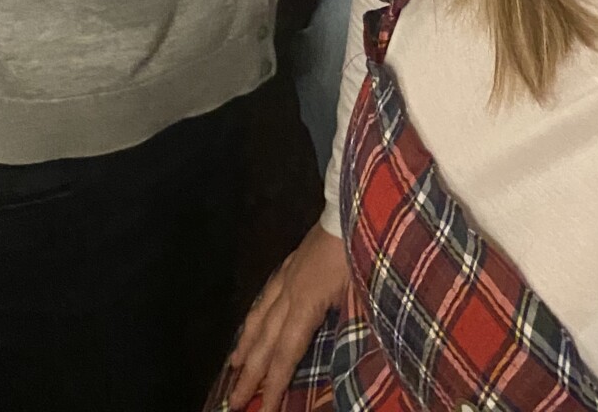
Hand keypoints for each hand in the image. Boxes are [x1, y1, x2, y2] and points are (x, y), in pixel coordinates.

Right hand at [228, 226, 347, 410]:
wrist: (355, 205)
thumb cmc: (363, 250)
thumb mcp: (364, 293)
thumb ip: (353, 327)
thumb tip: (348, 362)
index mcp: (307, 303)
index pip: (286, 353)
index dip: (274, 384)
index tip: (264, 411)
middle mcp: (290, 291)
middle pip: (266, 340)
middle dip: (250, 375)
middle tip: (233, 403)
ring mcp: (289, 275)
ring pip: (260, 316)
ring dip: (246, 346)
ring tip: (232, 369)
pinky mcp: (293, 262)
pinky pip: (266, 295)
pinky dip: (254, 315)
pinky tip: (250, 324)